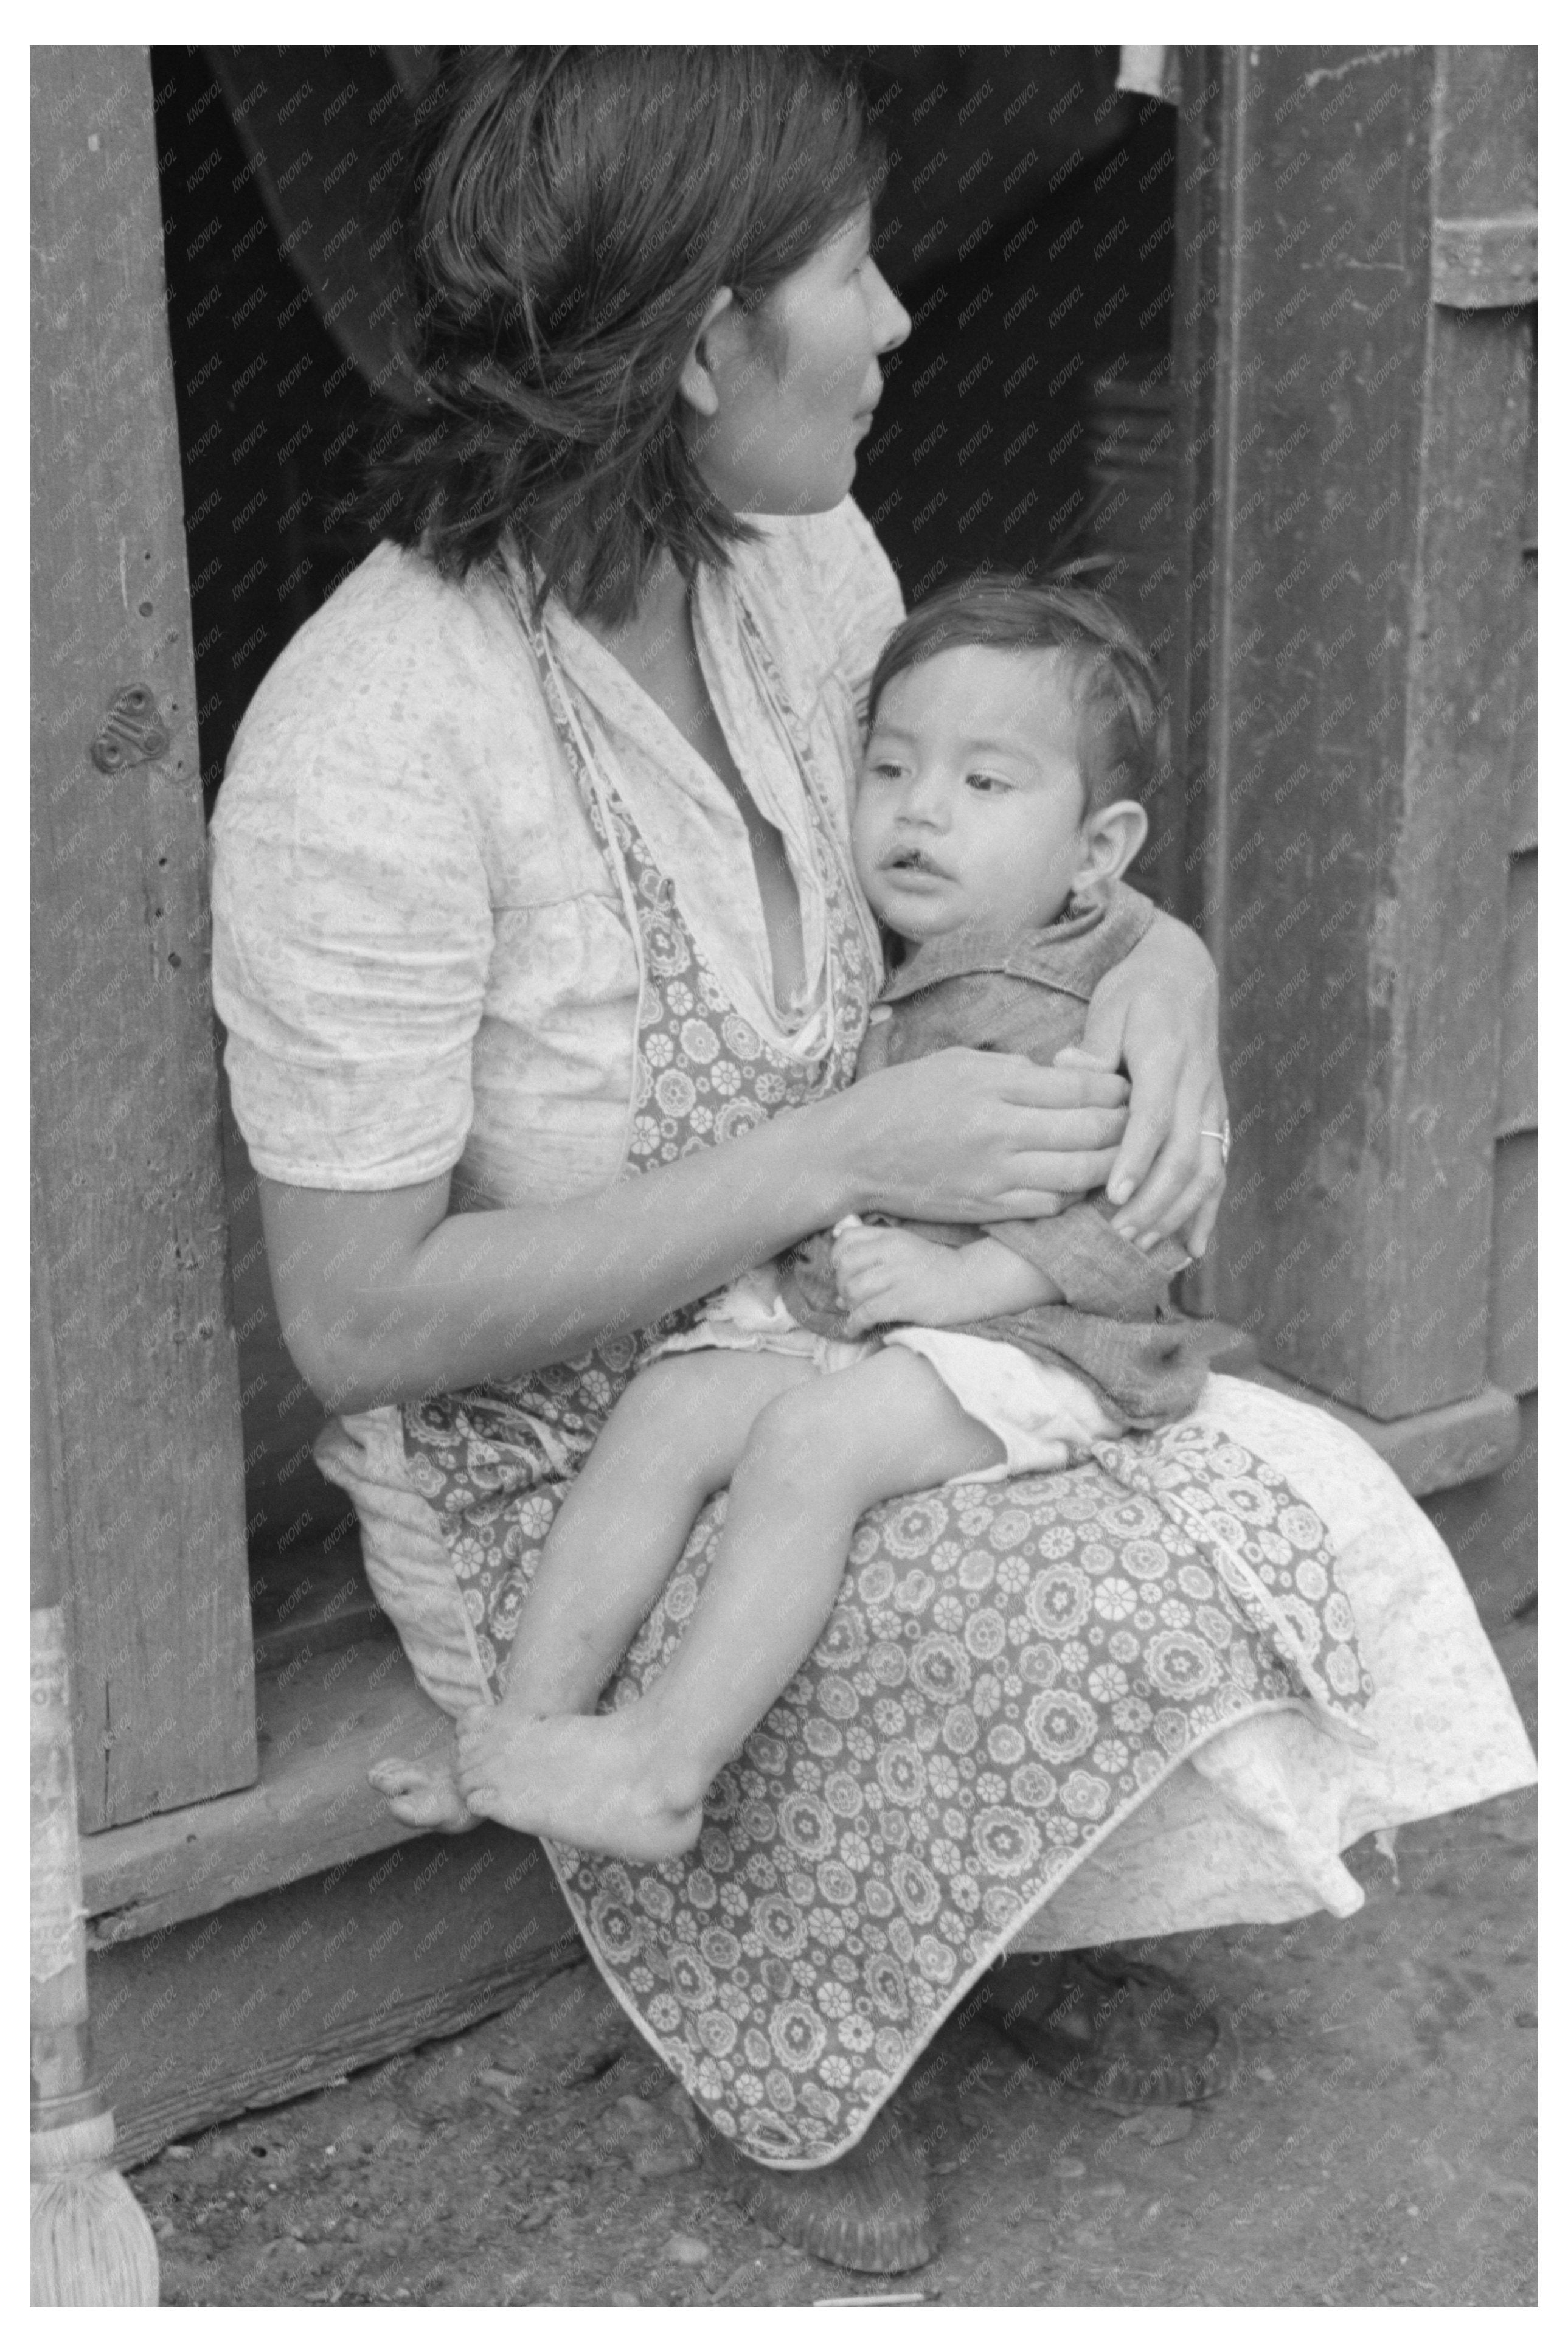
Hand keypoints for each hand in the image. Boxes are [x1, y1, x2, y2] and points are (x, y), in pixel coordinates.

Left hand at [832, 1223, 984, 1334]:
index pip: (847, 1239)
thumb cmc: (936, 1269)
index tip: (842, 1271)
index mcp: (892, 1237)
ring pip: (854, 1291)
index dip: (837, 1257)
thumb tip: (838, 1280)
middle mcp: (893, 1252)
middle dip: (841, 1285)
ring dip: (850, 1306)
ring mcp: (899, 1276)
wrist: (970, 1282)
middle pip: (846, 1266)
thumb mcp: (906, 1248)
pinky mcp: (905, 1301)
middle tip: (850, 1297)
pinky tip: (854, 1329)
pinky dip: (855, 1324)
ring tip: (857, 1312)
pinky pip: (867, 1313)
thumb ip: (874, 1252)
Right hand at [833, 1047, 1128, 1225]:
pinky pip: (1050, 1206)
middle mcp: (1000, 1132)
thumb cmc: (900, 1099)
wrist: (850, 1153)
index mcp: (993, 1086)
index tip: (1128, 1088)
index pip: (1079, 1088)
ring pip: (1079, 1174)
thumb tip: (1062, 1076)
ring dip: (1110, 1166)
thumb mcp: (954, 1062)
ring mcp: (995, 1176)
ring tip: (1122, 1155)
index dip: (1115, 1090)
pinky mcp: (987, 1208)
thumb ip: (1012, 1069)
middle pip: (1090, 1132)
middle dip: (1126, 1126)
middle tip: (1140, 1122)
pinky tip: (1080, 1184)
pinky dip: (1073, 1195)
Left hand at [1075, 914, 1226, 1254]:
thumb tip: (1067, 1067)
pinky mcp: (1216, 1117)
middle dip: (1154, 1202)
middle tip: (1118, 1234)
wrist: (1184, 972)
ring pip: (1205, 1169)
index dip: (1137, 1159)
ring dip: (1176, 1213)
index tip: (1115, 1196)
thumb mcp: (1111, 1003)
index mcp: (1168, 1057)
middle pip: (1184, 1155)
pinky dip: (1207, 1210)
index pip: (1155, 1117)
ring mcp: (1211, 1104)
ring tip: (1141, 1244)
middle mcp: (1197, 1086)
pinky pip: (1218, 1169)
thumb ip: (1095, 1044)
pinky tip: (1194, 1248)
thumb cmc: (1137, 989)